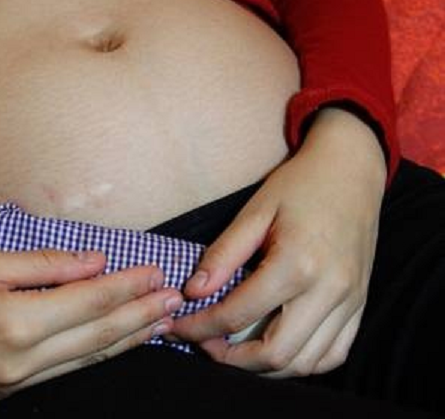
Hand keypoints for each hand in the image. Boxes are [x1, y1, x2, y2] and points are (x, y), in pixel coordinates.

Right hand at [0, 249, 182, 398]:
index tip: (156, 271)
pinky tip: (112, 344)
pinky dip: (93, 355)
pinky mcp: (4, 392)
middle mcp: (20, 361)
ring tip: (159, 324)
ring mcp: (13, 383)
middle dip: (140, 316)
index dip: (128, 285)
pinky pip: (62, 372)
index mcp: (14, 322)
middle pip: (98, 337)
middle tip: (174, 300)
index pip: (90, 301)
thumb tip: (94, 262)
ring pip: (85, 360)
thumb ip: (43, 264)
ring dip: (126, 341)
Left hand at [172, 107, 386, 377]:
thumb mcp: (254, 212)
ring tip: (232, 350)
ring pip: (304, 363)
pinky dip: (301, 362)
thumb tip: (193, 292)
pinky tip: (275, 348)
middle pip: (274, 354)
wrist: (351, 169)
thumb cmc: (298, 185)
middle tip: (202, 344)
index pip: (238, 315)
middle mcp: (329, 290)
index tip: (176, 328)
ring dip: (263, 367)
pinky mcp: (360, 305)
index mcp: (297, 264)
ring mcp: (350, 302)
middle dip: (229, 358)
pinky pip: (333, 355)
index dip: (200, 327)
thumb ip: (223, 254)